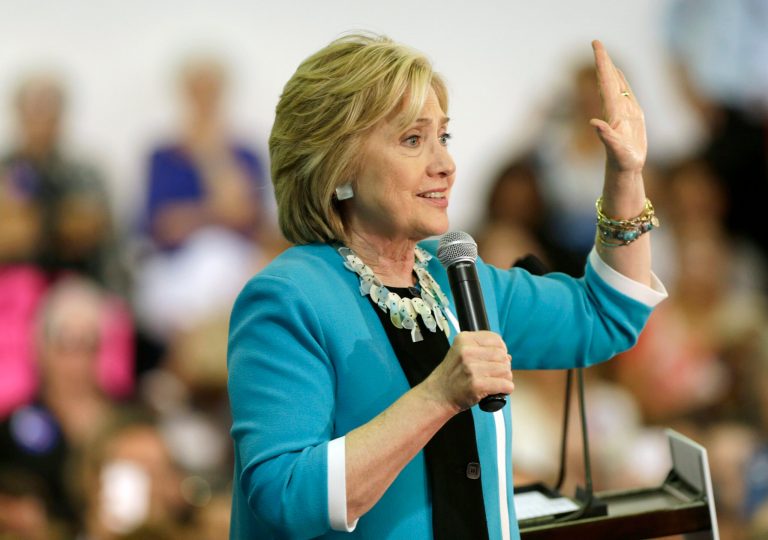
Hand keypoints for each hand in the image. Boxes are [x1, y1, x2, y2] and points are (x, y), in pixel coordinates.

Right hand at [422, 331, 513, 412]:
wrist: (438, 395)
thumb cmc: (451, 376)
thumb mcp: (460, 352)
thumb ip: (481, 350)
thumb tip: (507, 356)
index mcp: (464, 339)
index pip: (495, 339)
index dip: (501, 349)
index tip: (498, 358)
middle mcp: (467, 351)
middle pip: (502, 355)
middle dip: (504, 365)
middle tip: (495, 373)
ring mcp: (471, 368)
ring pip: (505, 370)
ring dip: (505, 378)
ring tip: (495, 382)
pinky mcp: (477, 385)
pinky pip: (505, 384)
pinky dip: (506, 388)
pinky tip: (499, 390)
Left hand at [589, 40, 646, 173]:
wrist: (624, 171)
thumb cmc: (621, 163)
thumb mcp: (615, 150)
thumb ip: (606, 136)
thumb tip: (593, 123)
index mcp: (612, 112)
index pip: (605, 82)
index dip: (602, 64)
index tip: (596, 47)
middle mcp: (615, 109)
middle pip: (608, 80)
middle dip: (603, 61)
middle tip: (596, 43)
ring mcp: (622, 112)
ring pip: (616, 86)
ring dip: (611, 70)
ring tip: (606, 56)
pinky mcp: (631, 117)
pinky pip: (626, 94)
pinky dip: (622, 82)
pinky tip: (619, 76)